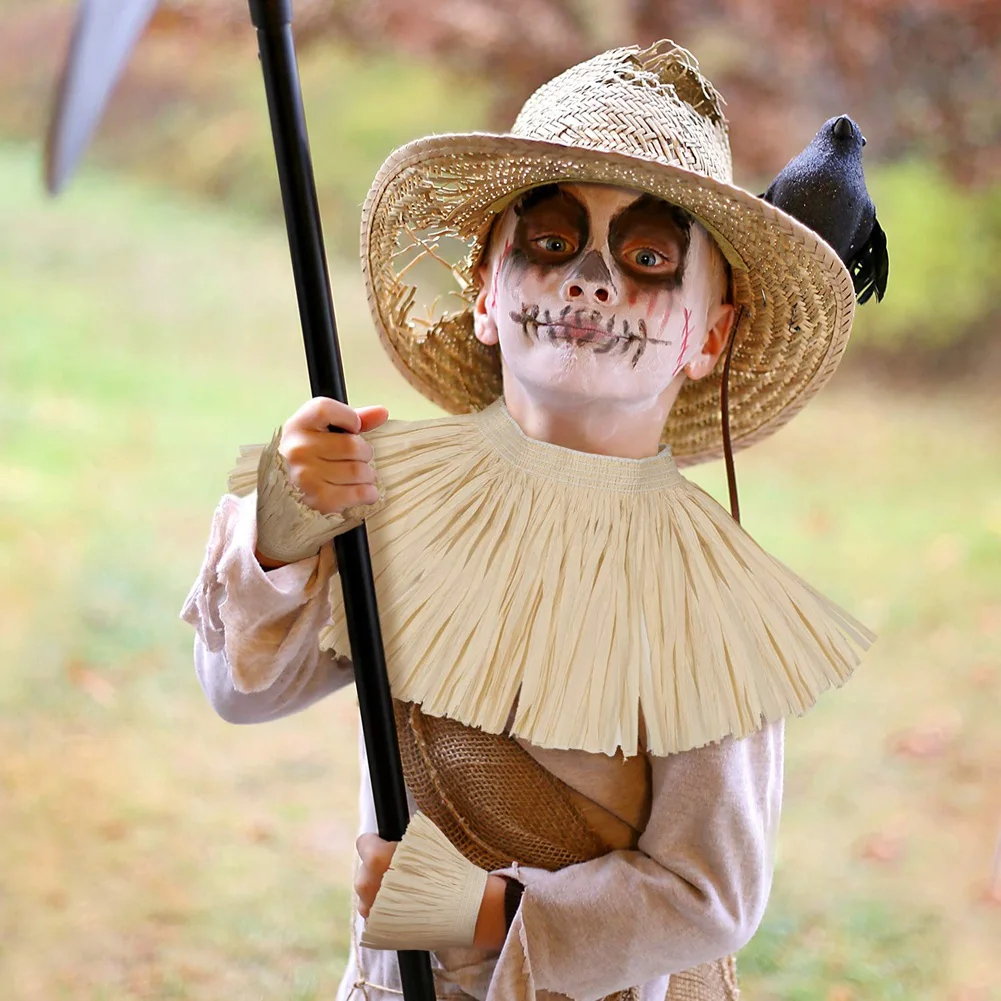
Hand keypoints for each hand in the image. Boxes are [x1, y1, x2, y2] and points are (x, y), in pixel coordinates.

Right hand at [280, 398, 389, 515]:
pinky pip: (360, 493)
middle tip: (358, 458)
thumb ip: (353, 418)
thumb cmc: (310, 457)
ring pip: (359, 470)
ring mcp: (306, 476)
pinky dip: (368, 493)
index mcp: (298, 426)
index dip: (349, 418)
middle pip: (353, 445)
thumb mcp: (324, 431)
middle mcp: (298, 449)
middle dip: (364, 453)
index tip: (353, 428)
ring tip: (357, 476)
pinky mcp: (318, 499)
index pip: (326, 409)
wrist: (286, 492)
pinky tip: (361, 491)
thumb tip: (382, 412)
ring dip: (367, 475)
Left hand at [355, 834, 510, 950]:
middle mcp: (367, 884)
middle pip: (364, 870)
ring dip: (379, 890)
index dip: (378, 842)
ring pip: (367, 894)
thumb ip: (403, 838)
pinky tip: (405, 907)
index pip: (364, 842)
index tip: (389, 845)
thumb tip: (395, 834)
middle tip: (402, 870)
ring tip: (405, 891)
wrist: (464, 908)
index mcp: (376, 859)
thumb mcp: (425, 840)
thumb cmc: (447, 869)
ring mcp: (371, 910)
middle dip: (378, 868)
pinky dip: (385, 910)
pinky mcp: (378, 930)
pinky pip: (374, 914)